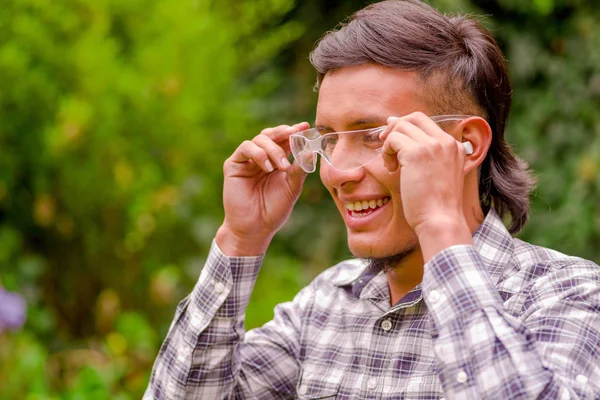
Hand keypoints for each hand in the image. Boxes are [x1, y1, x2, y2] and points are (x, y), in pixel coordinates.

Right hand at [216, 122, 310, 255]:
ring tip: (282, 166)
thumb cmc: (273, 210)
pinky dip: (258, 154)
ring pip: (259, 139)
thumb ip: (300, 168)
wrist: (255, 228)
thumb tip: (312, 150)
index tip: (306, 127)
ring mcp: (247, 160)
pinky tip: (267, 167)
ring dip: (273, 149)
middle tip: (295, 133)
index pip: (285, 140)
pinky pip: (246, 148)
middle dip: (284, 132)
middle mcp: (261, 157)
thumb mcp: (292, 187)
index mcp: (276, 161)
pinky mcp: (233, 165)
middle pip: (271, 134)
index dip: (294, 131)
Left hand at [379, 112, 467, 234]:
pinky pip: (392, 139)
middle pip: (414, 118)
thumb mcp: (441, 176)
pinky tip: (391, 169)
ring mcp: (432, 146)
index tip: (394, 139)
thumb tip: (407, 141)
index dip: (407, 126)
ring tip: (391, 165)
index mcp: (455, 147)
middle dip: (396, 127)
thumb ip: (431, 158)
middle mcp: (446, 142)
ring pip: (401, 127)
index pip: (427, 122)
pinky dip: (386, 152)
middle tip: (384, 142)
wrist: (440, 220)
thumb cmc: (436, 206)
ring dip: (389, 144)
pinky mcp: (416, 153)